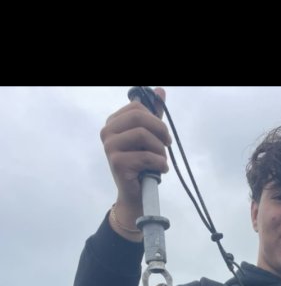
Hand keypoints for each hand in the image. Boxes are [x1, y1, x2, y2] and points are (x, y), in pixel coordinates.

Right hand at [100, 87, 171, 218]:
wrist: (136, 195)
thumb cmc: (142, 165)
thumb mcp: (149, 137)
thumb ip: (153, 115)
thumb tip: (160, 91)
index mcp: (113, 123)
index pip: (137, 107)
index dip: (156, 119)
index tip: (164, 135)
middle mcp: (107, 132)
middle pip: (139, 117)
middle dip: (160, 130)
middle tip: (167, 144)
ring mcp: (109, 147)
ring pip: (143, 135)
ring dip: (160, 150)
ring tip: (162, 161)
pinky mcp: (116, 162)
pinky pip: (146, 155)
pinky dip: (159, 163)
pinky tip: (160, 170)